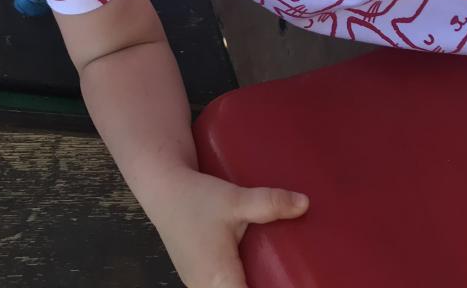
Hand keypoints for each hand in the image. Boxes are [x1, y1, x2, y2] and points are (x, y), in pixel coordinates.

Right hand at [146, 166, 309, 287]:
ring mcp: (197, 285)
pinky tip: (253, 273)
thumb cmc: (196, 198)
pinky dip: (236, 284)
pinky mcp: (196, 277)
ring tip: (274, 277)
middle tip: (286, 278)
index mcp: (218, 279)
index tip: (288, 284)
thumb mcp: (235, 199)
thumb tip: (304, 204)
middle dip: (262, 287)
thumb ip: (269, 203)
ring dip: (249, 285)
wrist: (163, 188)